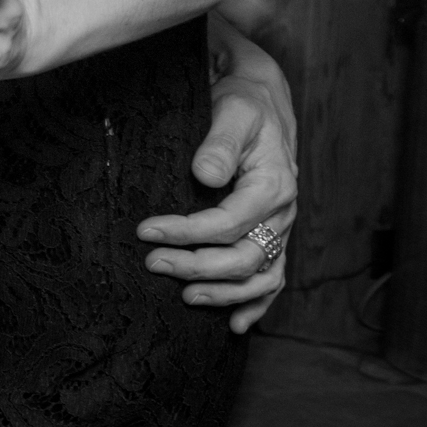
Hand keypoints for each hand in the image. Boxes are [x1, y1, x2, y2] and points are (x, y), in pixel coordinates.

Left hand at [136, 17, 298, 331]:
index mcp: (273, 185)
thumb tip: (204, 174)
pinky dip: (256, 305)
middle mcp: (281, 213)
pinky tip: (236, 326)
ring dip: (223, 293)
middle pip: (244, 258)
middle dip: (196, 266)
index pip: (227, 223)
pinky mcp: (272, 235)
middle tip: (151, 264)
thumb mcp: (232, 110)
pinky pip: (273, 279)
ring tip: (184, 299)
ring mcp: (279, 228)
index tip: (144, 230)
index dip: (185, 233)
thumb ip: (219, 142)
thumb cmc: (242, 101)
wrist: (261, 99)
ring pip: (260, 277)